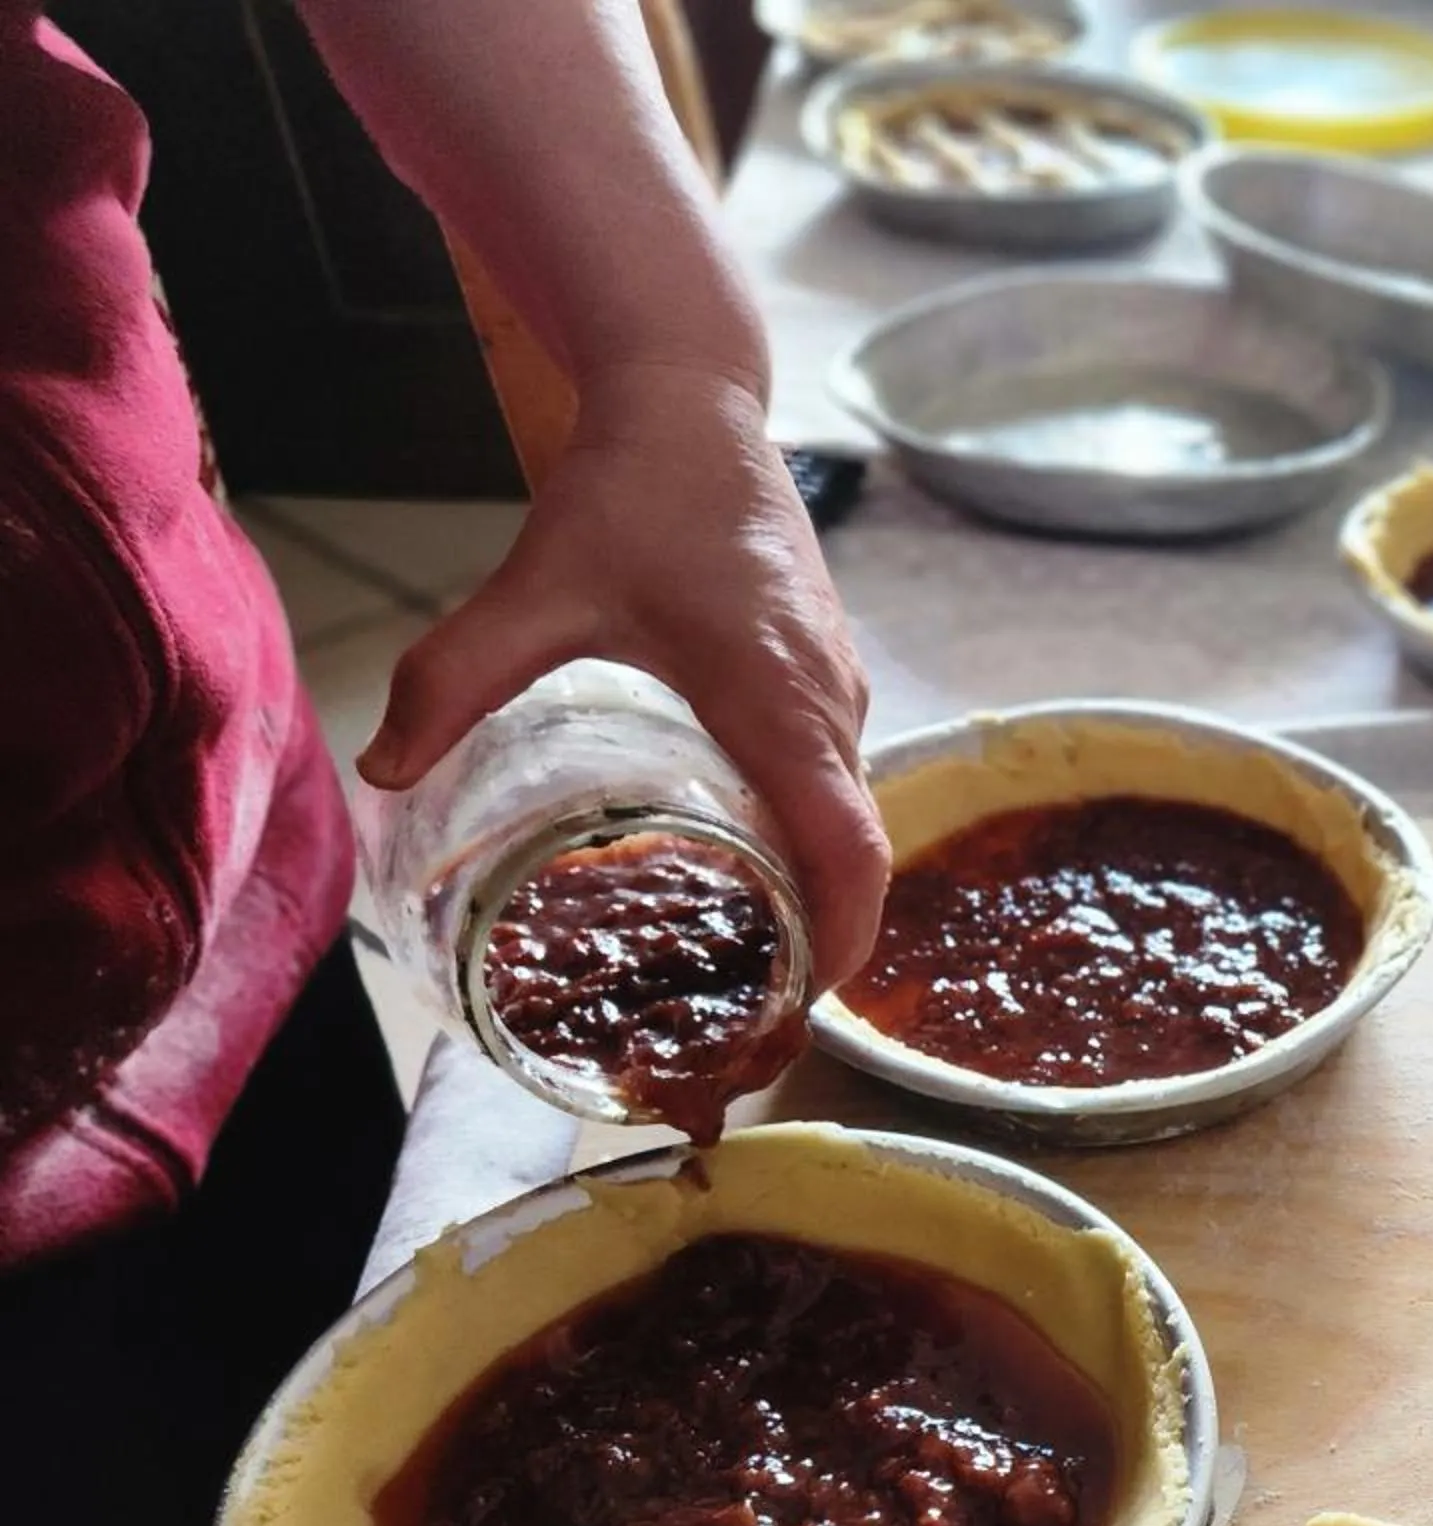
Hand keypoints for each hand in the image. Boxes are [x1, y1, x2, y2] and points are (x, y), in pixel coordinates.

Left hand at [357, 361, 889, 985]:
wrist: (696, 404)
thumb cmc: (634, 492)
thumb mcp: (537, 589)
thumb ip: (457, 678)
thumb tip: (383, 770)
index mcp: (780, 702)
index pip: (848, 850)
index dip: (838, 941)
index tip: (797, 1009)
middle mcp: (830, 707)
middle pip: (856, 857)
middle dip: (819, 949)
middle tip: (749, 1021)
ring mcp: (839, 693)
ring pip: (850, 823)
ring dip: (817, 898)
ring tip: (748, 966)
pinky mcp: (829, 681)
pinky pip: (838, 786)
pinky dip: (811, 844)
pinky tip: (747, 871)